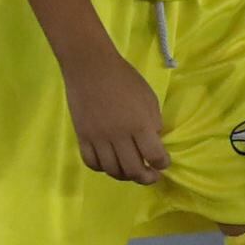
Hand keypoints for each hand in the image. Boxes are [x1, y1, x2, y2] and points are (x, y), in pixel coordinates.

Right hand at [61, 48, 171, 185]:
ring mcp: (98, 138)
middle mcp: (119, 136)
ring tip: (130, 170)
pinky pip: (91, 162)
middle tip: (150, 175)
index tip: (163, 162)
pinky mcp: (82, 136)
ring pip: (112, 170)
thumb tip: (153, 143)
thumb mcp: (149, 98)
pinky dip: (102, 168)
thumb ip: (153, 123)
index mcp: (139, 125)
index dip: (163, 164)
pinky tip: (109, 162)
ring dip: (125, 175)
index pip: (155, 157)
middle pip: (134, 170)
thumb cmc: (124, 78)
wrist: (90, 65)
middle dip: (146, 178)